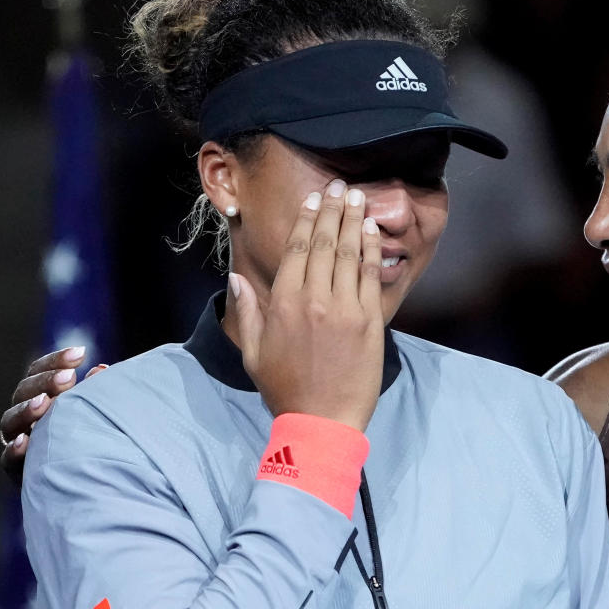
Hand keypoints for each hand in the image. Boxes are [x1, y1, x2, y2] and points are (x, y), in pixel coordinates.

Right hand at [0, 347, 107, 484]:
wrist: (89, 487)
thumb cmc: (92, 442)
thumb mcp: (93, 415)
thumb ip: (94, 394)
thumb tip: (102, 369)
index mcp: (41, 398)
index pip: (39, 373)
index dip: (55, 361)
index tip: (80, 353)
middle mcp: (25, 418)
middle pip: (24, 392)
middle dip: (45, 382)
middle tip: (68, 378)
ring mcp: (18, 442)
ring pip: (11, 421)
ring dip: (27, 410)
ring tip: (44, 404)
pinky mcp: (18, 471)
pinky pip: (9, 459)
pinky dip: (15, 449)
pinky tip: (26, 442)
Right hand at [231, 181, 383, 430]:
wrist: (321, 422)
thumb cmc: (285, 389)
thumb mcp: (253, 352)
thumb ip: (246, 312)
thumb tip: (235, 278)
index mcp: (282, 303)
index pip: (295, 250)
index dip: (304, 220)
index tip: (312, 200)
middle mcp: (313, 299)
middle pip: (323, 243)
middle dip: (331, 210)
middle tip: (340, 187)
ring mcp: (345, 309)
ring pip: (348, 254)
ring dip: (353, 221)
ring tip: (358, 197)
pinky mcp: (369, 322)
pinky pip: (369, 276)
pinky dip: (371, 250)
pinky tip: (372, 231)